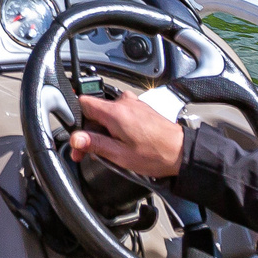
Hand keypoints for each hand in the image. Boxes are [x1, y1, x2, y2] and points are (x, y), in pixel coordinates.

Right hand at [67, 88, 185, 180]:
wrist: (181, 152)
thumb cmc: (156, 154)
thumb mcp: (120, 155)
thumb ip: (95, 144)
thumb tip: (76, 138)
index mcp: (115, 112)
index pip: (83, 102)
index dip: (76, 120)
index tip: (78, 136)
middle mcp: (124, 103)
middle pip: (95, 110)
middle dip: (90, 130)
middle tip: (90, 151)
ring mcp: (133, 104)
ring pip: (107, 113)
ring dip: (104, 129)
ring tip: (110, 148)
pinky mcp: (140, 109)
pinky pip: (120, 114)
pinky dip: (116, 126)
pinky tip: (122, 142)